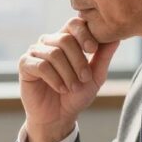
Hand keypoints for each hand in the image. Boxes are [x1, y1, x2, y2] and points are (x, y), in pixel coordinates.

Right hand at [19, 18, 118, 141]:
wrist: (58, 117)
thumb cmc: (76, 95)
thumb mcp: (95, 76)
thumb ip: (103, 56)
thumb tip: (117, 37)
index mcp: (66, 39)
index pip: (74, 24)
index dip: (84, 34)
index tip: (93, 49)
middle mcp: (49, 41)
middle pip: (65, 38)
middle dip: (79, 60)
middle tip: (85, 78)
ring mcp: (35, 51)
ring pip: (54, 53)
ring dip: (68, 73)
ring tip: (73, 87)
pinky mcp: (25, 64)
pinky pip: (41, 65)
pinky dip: (54, 79)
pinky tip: (61, 88)